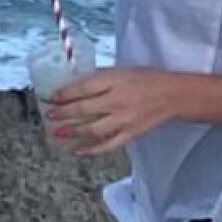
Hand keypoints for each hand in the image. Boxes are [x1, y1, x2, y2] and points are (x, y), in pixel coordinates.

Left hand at [45, 65, 176, 155]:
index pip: (82, 88)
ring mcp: (123, 120)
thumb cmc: (146, 79)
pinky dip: (90, 150)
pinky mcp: (130, 134)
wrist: (172, 95)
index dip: (64, 93)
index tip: (51, 97)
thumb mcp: (121, 71)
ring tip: (57, 133)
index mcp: (114, 81)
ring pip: (92, 129)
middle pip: (83, 109)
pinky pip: (107, 145)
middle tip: (49, 115)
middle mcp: (117, 100)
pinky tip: (76, 151)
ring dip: (72, 132)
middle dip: (62, 113)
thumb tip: (74, 87)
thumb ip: (100, 79)